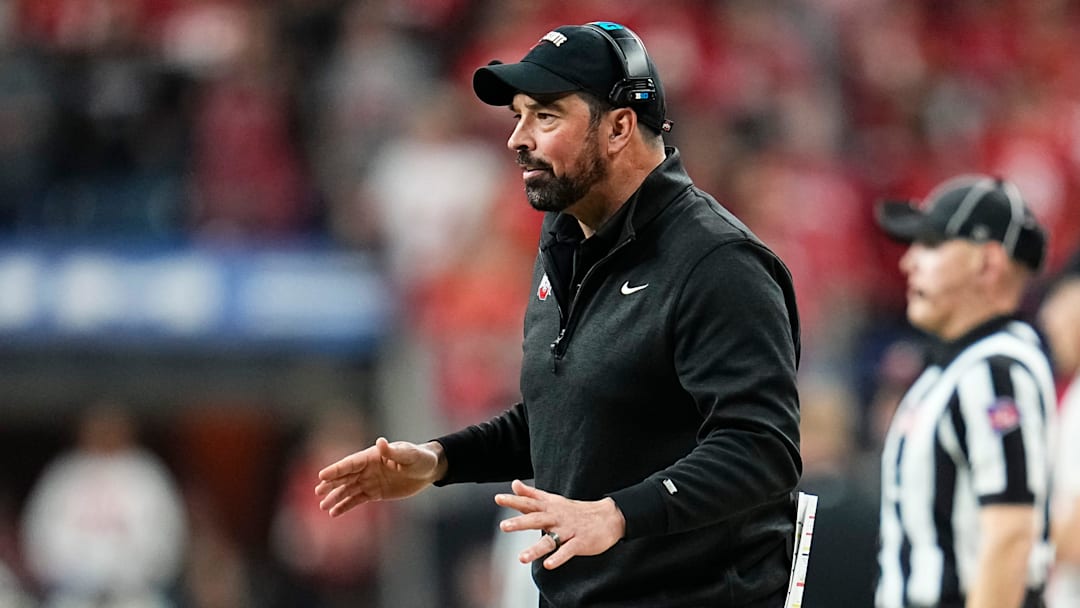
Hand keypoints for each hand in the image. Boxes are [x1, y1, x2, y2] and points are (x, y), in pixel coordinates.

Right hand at [315, 438, 443, 516]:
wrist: (429, 470)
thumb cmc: (420, 457)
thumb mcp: (409, 454)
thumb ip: (393, 451)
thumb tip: (380, 442)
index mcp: (372, 456)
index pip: (351, 463)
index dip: (336, 469)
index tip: (321, 475)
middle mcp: (367, 468)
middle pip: (345, 476)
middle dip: (331, 484)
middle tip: (318, 492)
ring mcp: (370, 481)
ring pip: (348, 490)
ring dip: (335, 497)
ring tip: (322, 506)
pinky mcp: (375, 493)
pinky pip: (357, 500)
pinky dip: (345, 506)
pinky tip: (334, 512)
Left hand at [495, 479, 625, 569]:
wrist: (609, 517)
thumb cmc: (576, 510)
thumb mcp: (553, 500)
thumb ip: (532, 494)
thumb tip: (514, 484)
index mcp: (550, 508)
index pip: (530, 503)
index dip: (514, 500)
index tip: (498, 498)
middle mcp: (557, 518)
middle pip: (537, 520)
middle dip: (520, 523)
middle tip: (503, 526)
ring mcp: (569, 531)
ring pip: (550, 540)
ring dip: (535, 549)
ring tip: (521, 558)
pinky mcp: (580, 542)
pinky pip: (568, 551)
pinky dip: (558, 558)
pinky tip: (548, 565)